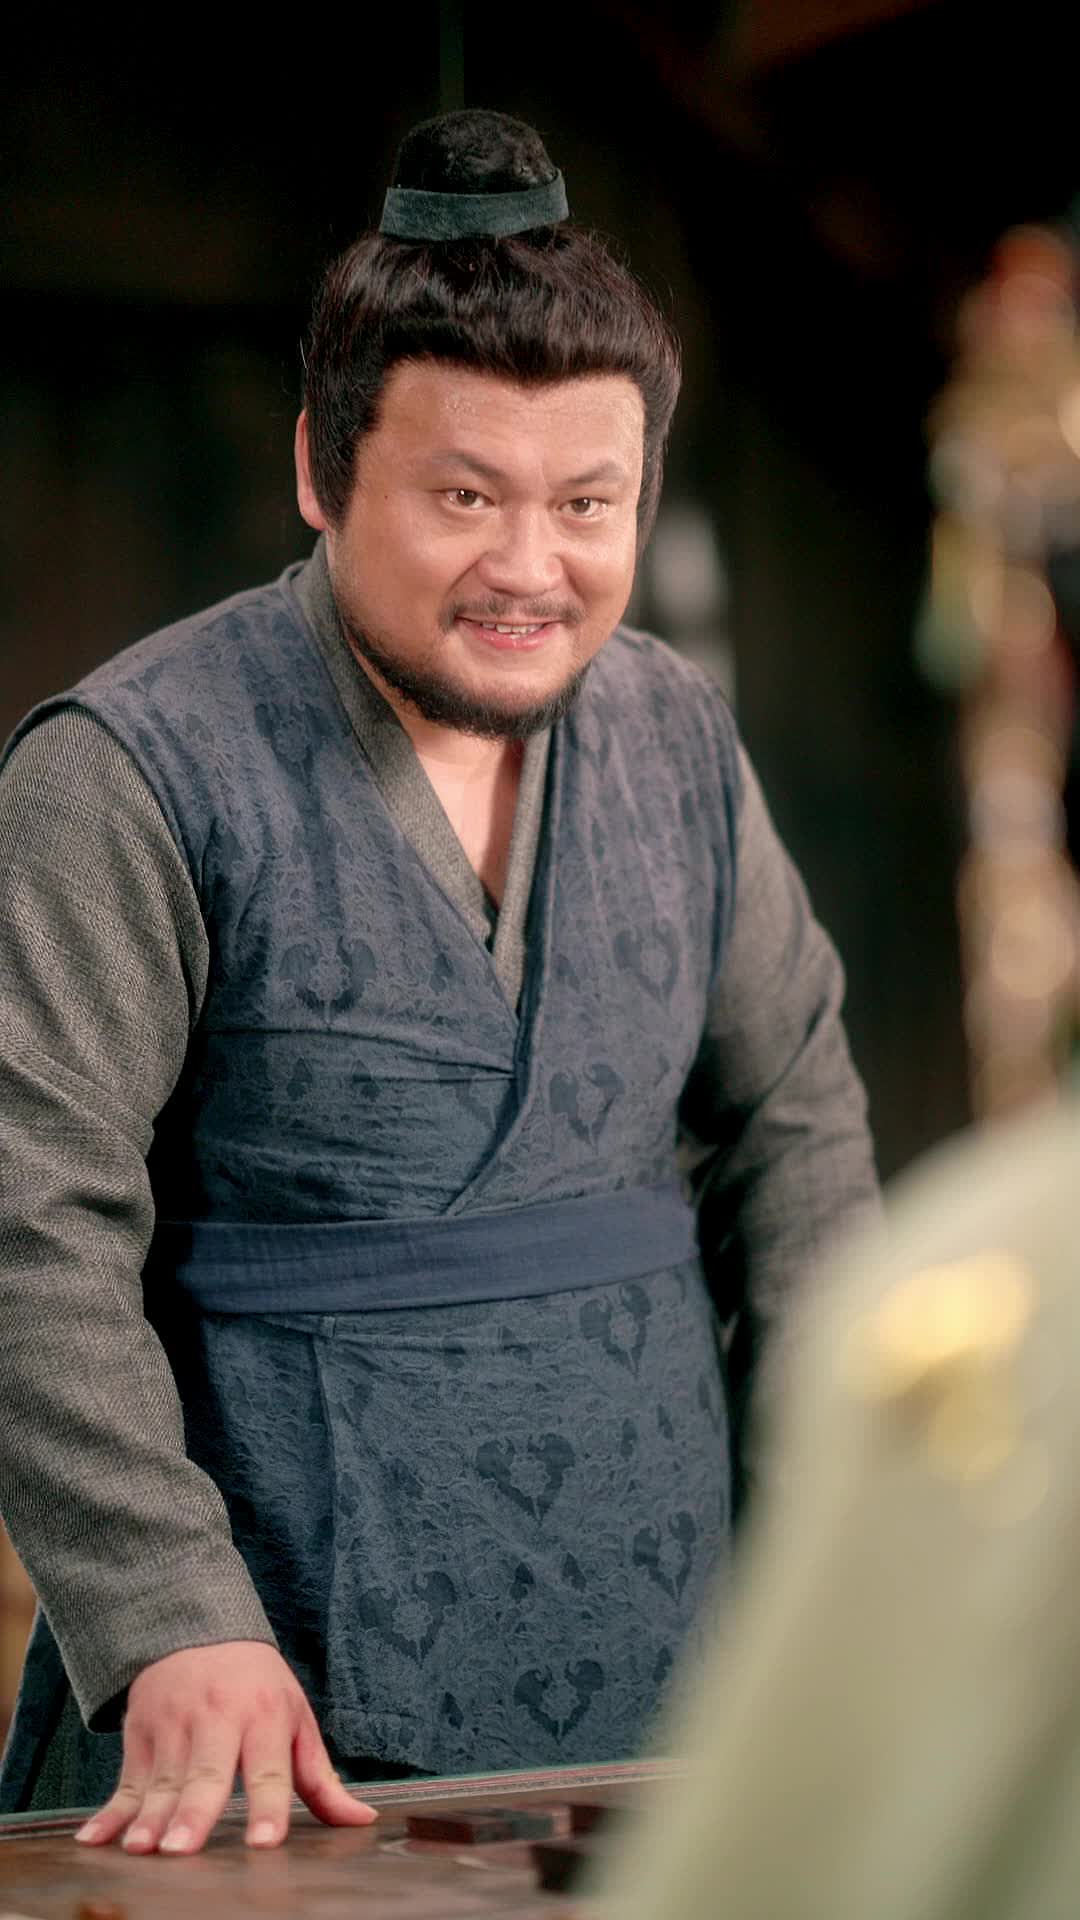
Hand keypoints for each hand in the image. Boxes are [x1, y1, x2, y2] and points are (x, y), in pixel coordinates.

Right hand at [73, 1640, 376, 1853]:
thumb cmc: (256, 1685)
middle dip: (194, 1812)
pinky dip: (108, 1812)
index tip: (264, 1843)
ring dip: (148, 1818)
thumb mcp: (295, 1719)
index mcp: (264, 1716)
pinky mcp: (140, 1732)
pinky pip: (125, 1781)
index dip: (267, 1808)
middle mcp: (218, 1719)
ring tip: (141, 1849)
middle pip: (206, 1774)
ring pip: (162, 1781)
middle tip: (182, 1850)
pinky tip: (94, 1840)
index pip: (268, 1771)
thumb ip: (321, 1778)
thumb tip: (361, 1822)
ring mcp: (174, 1725)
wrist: (196, 1626)